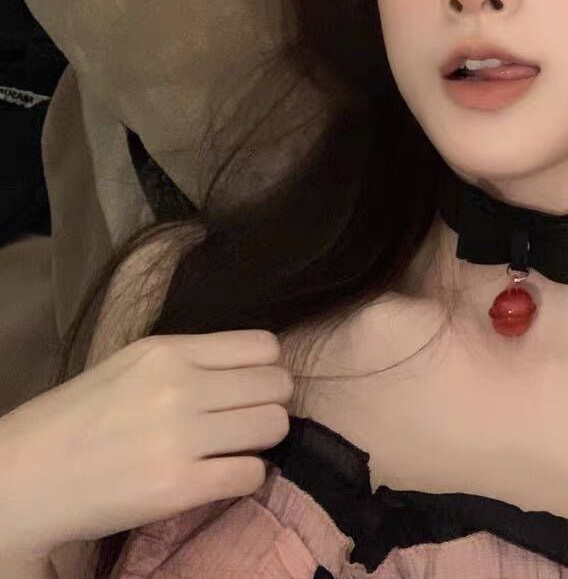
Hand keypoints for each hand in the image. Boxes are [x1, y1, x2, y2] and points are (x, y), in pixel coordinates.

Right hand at [0, 330, 292, 559]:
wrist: (25, 478)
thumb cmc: (81, 417)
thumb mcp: (135, 365)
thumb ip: (192, 360)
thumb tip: (257, 366)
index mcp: (168, 351)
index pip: (263, 346)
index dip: (268, 367)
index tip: (254, 384)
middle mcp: (179, 387)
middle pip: (277, 386)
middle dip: (271, 402)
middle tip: (248, 419)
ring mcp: (181, 437)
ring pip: (273, 426)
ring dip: (262, 439)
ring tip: (237, 446)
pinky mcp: (179, 486)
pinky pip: (252, 474)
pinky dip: (246, 476)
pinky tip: (222, 475)